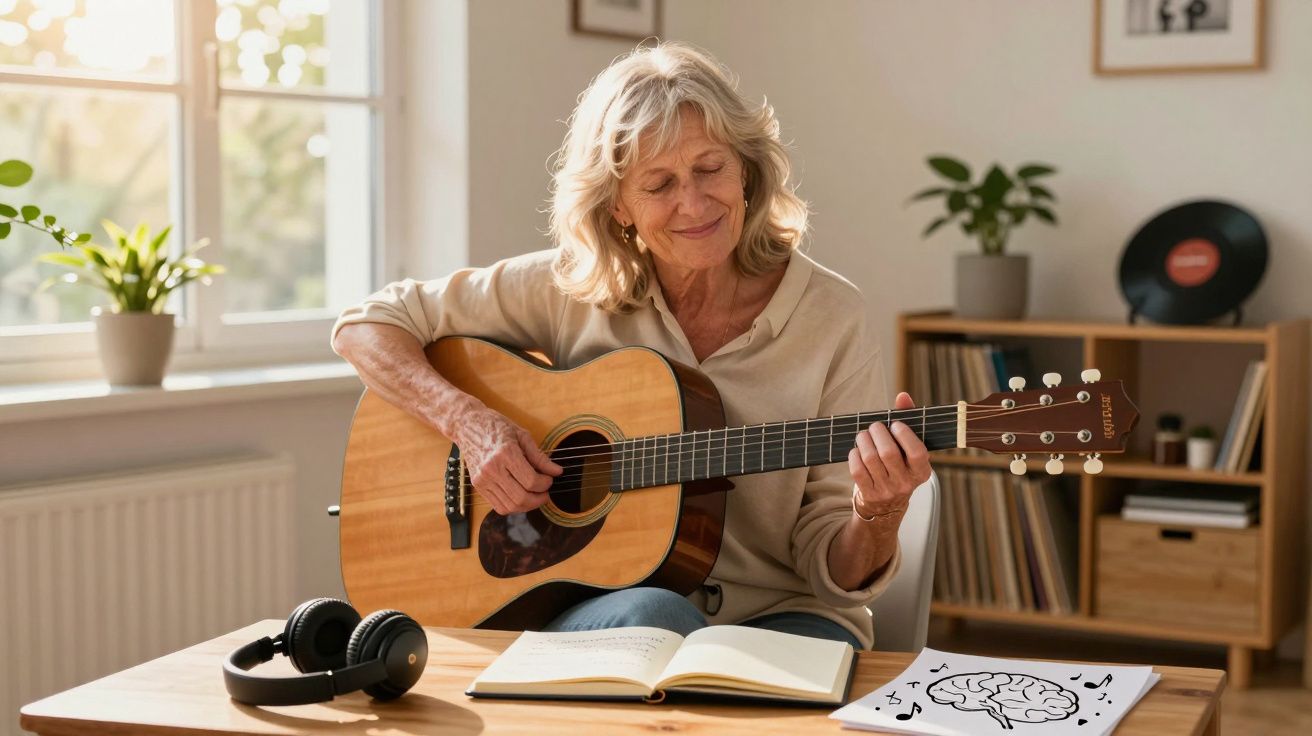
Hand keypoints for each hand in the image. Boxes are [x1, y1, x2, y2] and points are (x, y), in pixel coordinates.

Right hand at [452, 407, 562, 514]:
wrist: (466, 426)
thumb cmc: (496, 426)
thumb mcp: (522, 435)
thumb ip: (540, 457)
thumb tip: (557, 472)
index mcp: (505, 453)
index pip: (530, 480)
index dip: (545, 484)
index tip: (550, 479)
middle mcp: (491, 469)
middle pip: (520, 498)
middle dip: (539, 499)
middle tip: (546, 492)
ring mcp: (482, 479)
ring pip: (510, 506)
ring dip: (527, 506)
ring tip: (535, 495)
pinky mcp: (477, 486)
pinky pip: (498, 506)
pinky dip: (513, 507)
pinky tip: (521, 496)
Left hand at [848, 392, 932, 518]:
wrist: (887, 505)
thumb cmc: (900, 466)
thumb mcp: (909, 449)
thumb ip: (909, 420)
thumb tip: (902, 396)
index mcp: (922, 472)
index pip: (917, 452)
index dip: (904, 434)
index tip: (895, 425)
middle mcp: (906, 483)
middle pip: (888, 452)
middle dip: (878, 433)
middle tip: (875, 427)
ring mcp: (886, 490)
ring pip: (870, 458)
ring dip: (863, 440)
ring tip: (864, 435)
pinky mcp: (869, 494)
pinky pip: (857, 469)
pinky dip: (854, 454)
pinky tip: (858, 450)